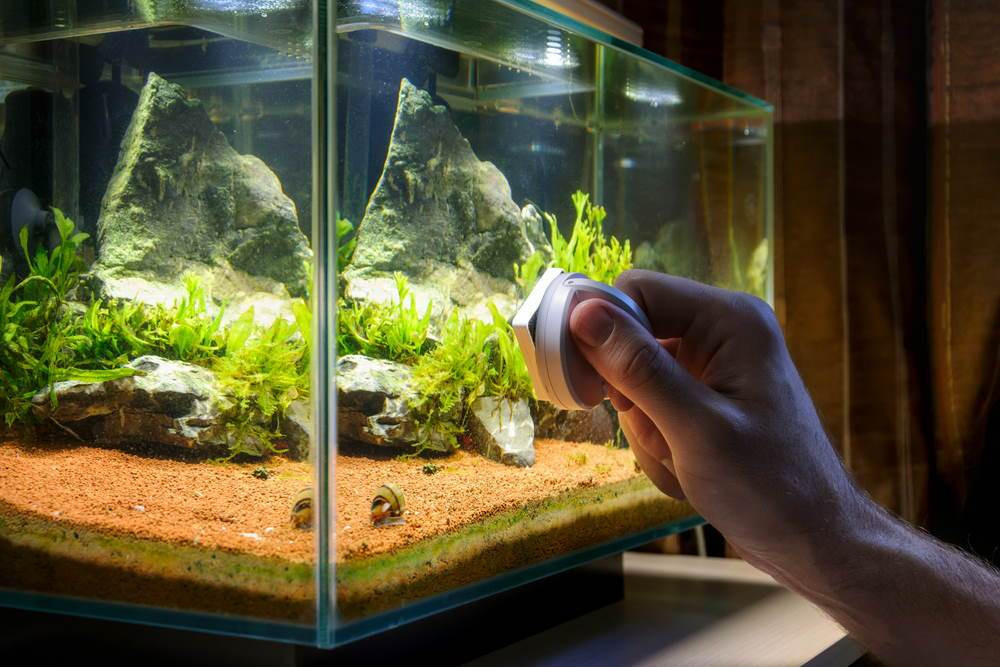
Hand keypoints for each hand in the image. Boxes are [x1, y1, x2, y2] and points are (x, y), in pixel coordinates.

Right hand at [569, 269, 863, 570]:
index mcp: (729, 319)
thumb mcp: (695, 427)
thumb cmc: (768, 486)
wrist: (812, 541)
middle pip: (631, 338)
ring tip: (684, 461)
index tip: (589, 386)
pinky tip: (688, 470)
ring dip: (646, 428)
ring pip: (635, 380)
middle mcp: (721, 331)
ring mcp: (713, 366)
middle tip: (662, 437)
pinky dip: (657, 441)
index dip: (602, 330)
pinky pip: (651, 407)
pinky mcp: (704, 398)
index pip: (637, 290)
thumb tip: (582, 312)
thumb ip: (637, 367)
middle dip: (632, 396)